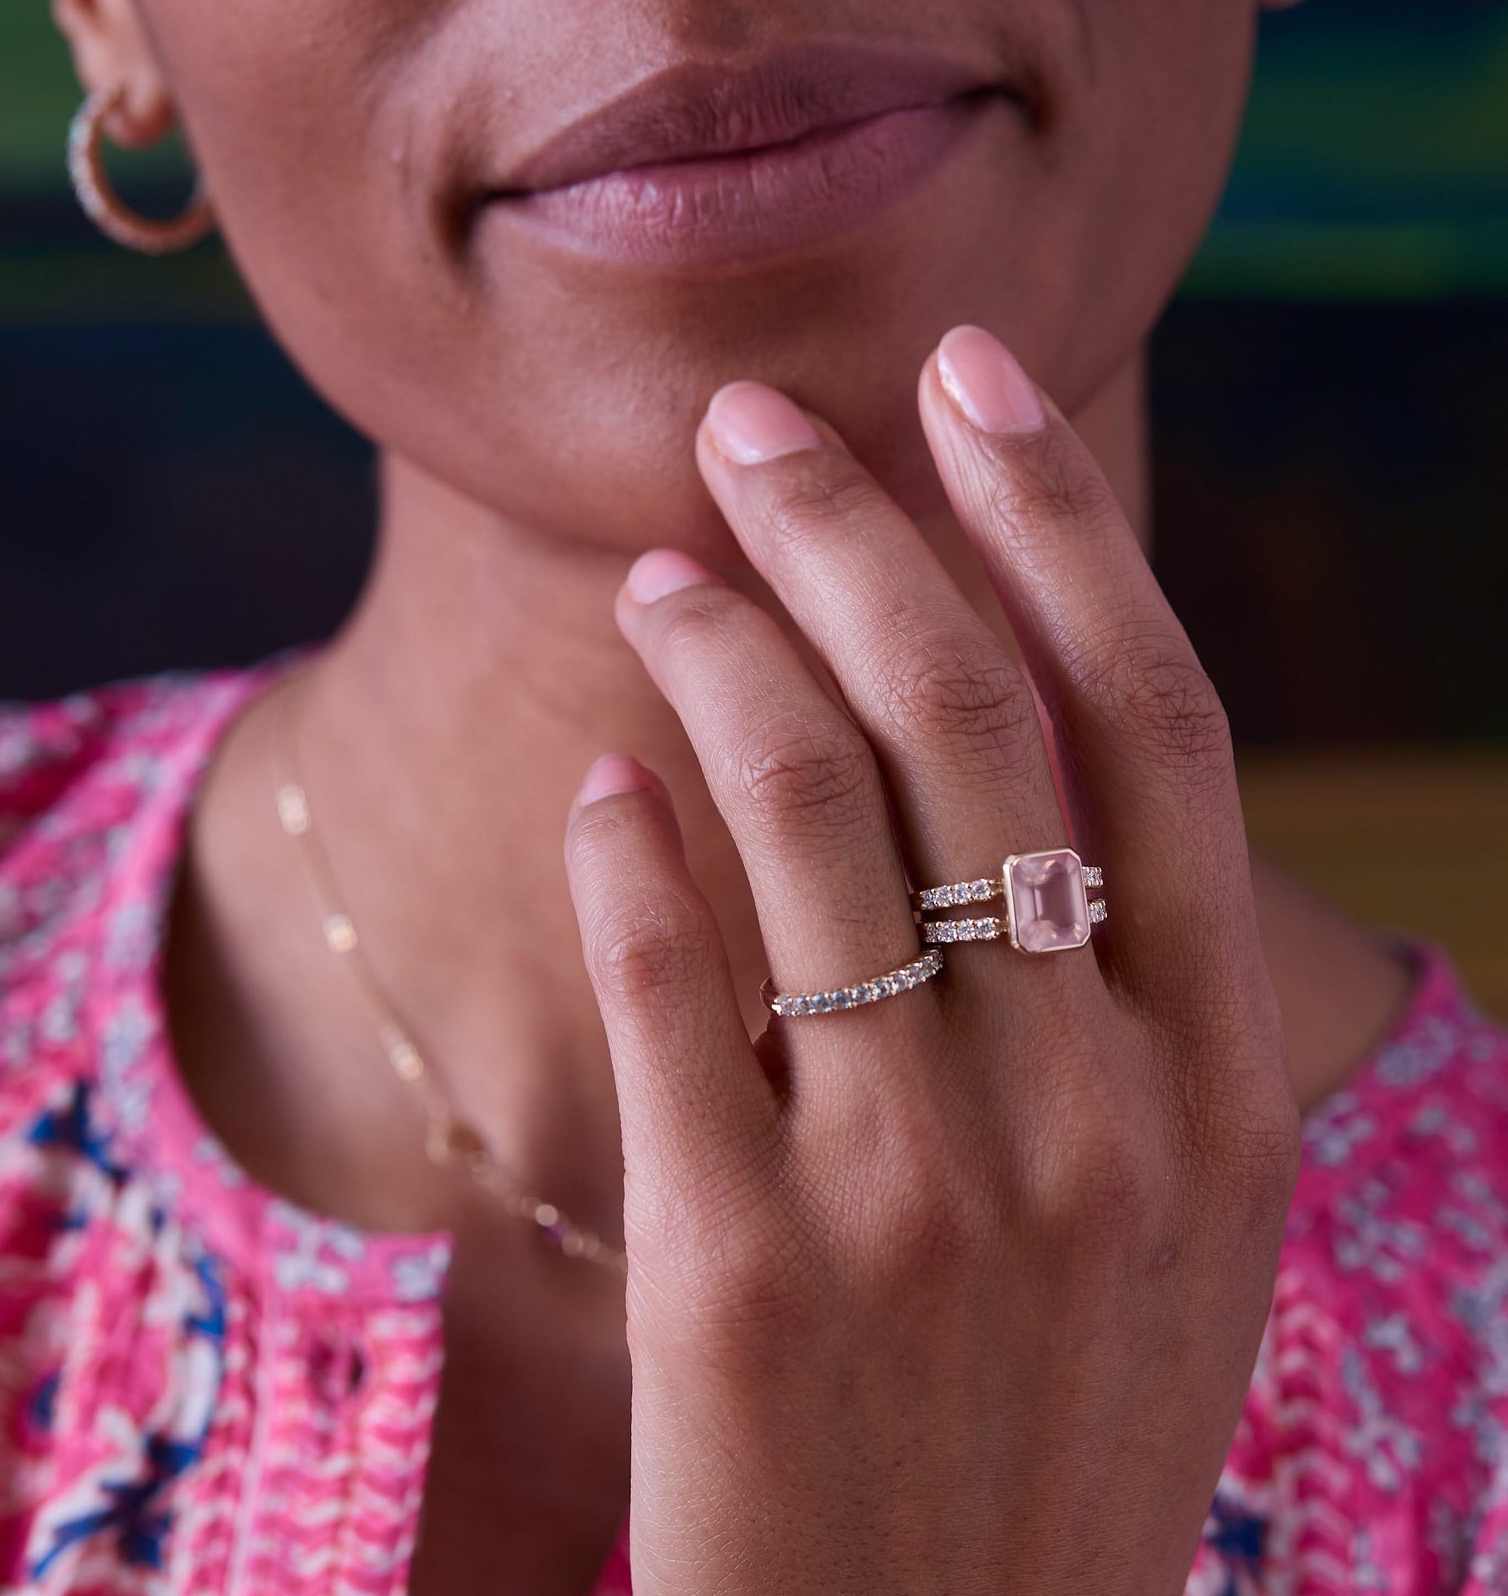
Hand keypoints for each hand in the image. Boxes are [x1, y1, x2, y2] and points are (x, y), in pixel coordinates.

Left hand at [563, 325, 1300, 1595]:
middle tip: (753, 423)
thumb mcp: (1164, 1225)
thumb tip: (1004, 779)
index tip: (967, 383)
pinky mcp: (740, 1269)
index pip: (1152, 720)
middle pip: (971, 720)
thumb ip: (1123, 1011)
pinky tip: (601, 778)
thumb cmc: (1048, 1435)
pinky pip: (671, 984)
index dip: (1057, 521)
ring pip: (810, 817)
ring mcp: (917, 1192)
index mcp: (1218, 1083)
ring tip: (656, 571)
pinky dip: (627, 850)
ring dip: (720, 652)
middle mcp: (1089, 1112)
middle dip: (857, 527)